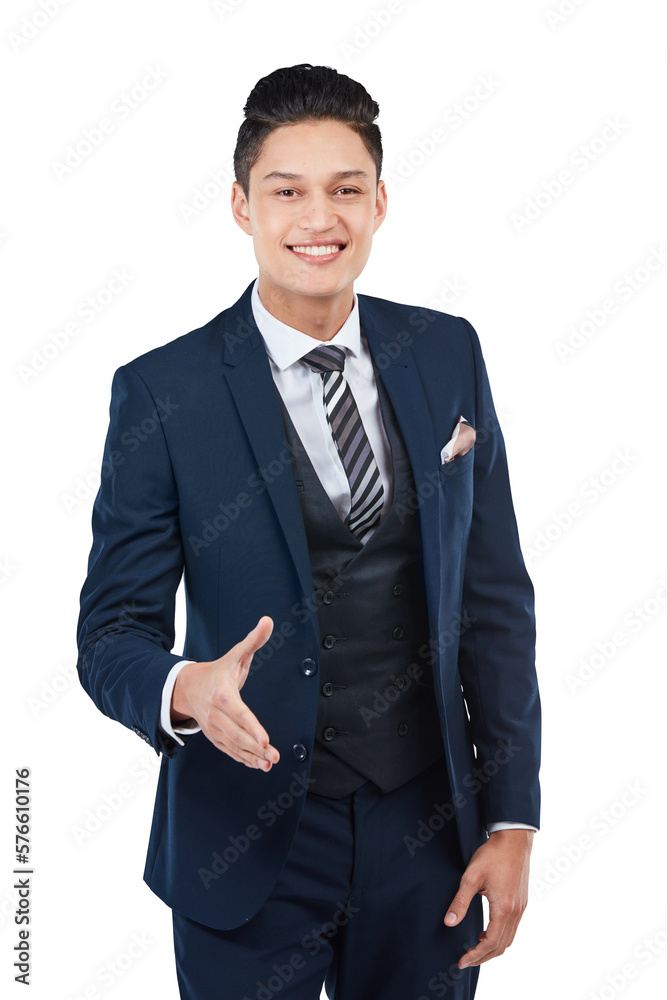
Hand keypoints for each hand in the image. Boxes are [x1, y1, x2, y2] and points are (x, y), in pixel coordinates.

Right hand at [170, 615, 279, 771]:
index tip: (265, 740)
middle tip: (274, 756)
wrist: (189, 688)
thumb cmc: (217, 672)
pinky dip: (244, 759)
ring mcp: (214, 729)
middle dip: (256, 747)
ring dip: (253, 757)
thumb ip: (253, 640)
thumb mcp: (235, 654)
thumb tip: (268, 620)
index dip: (252, 728)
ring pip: (235, 746)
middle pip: (238, 735)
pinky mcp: (215, 737)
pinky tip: (259, 765)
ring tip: (269, 764)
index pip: (240, 714)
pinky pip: (230, 751)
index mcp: (223, 695)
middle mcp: (217, 715)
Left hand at [444, 828, 533, 967]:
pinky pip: (512, 928)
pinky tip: (485, 932)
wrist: (514, 839)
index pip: (490, 943)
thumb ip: (460, 901)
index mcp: (504, 908)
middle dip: (483, 957)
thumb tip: (449, 923)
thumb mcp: (472, 877)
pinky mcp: (522, 902)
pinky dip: (499, 936)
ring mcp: (521, 908)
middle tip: (465, 960)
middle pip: (501, 946)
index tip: (461, 961)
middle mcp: (516, 912)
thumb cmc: (493, 855)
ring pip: (509, 939)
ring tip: (474, 949)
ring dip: (492, 948)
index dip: (475, 955)